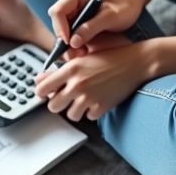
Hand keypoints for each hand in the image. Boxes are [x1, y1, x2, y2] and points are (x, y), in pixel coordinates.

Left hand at [34, 42, 148, 120]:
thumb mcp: (82, 58)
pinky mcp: (102, 107)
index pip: (42, 89)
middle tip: (66, 97)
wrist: (136, 62)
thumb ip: (60, 70)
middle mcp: (77, 84)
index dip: (42, 92)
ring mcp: (89, 97)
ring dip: (75, 109)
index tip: (47, 92)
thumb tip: (40, 79)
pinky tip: (97, 100)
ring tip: (84, 99)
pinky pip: (89, 117)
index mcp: (70, 69)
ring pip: (71, 115)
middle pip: (53, 106)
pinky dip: (92, 111)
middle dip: (58, 103)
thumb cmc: (110, 56)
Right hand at [47, 0, 143, 52]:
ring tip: (83, 54)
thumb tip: (73, 42)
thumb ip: (92, 27)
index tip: (69, 43)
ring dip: (68, 46)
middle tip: (78, 54)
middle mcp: (70, 4)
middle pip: (56, 24)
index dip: (60, 28)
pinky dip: (73, 47)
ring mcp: (72, 15)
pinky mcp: (76, 25)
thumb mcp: (111, 16)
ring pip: (61, 33)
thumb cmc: (124, 5)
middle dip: (64, 41)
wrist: (131, 4)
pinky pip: (68, 38)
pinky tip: (84, 52)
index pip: (58, 11)